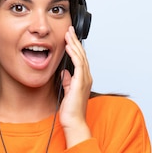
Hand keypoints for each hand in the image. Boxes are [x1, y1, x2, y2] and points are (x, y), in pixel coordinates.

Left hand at [60, 26, 92, 147]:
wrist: (73, 122)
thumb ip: (67, 81)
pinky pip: (78, 64)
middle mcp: (86, 77)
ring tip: (68, 34)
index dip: (75, 47)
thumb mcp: (67, 92)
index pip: (80, 59)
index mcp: (83, 79)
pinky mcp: (80, 82)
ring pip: (81, 57)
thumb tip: (64, 72)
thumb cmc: (70, 110)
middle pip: (82, 54)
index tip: (69, 37)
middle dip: (75, 41)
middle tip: (69, 30)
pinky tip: (69, 47)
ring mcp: (84, 80)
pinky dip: (74, 54)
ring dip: (74, 44)